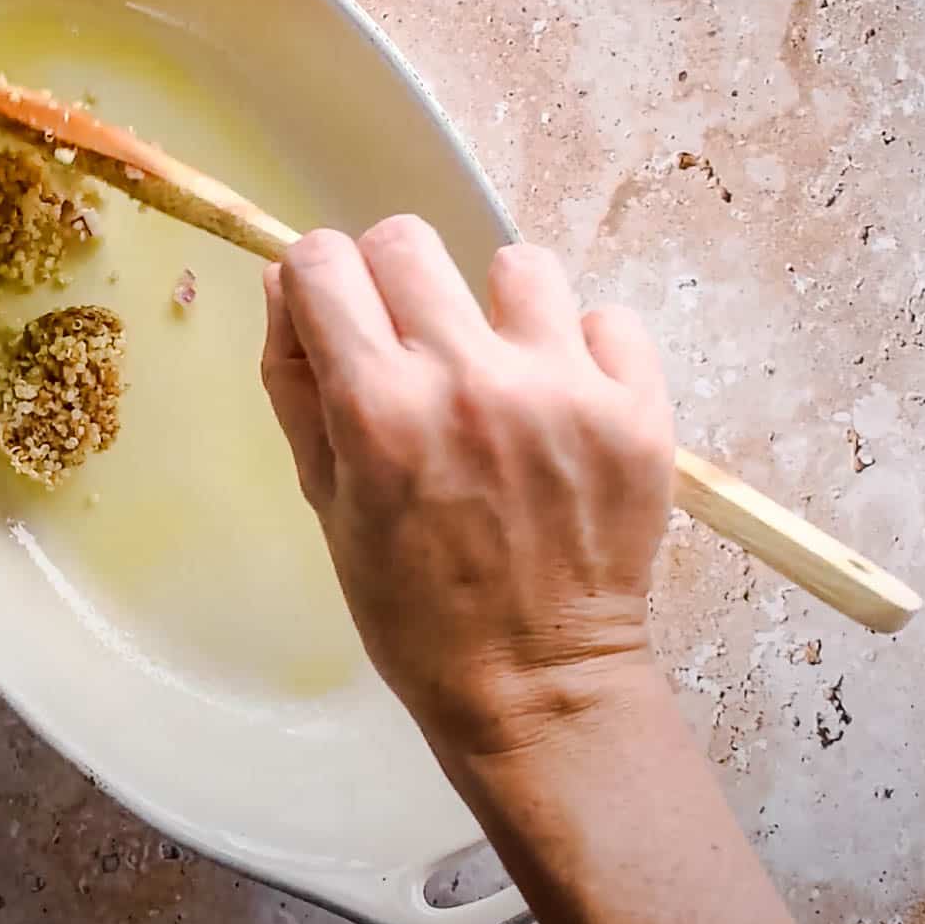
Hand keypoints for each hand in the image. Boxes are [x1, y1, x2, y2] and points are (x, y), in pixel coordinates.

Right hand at [261, 220, 674, 757]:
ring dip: (496, 309)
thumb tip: (286, 283)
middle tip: (411, 344)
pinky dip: (580, 351)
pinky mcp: (638, 409)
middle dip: (392, 281)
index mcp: (378, 409)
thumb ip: (297, 384)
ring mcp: (563, 389)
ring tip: (499, 373)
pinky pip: (605, 317)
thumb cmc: (412, 607)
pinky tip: (563, 407)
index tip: (336, 319)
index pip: (321, 260)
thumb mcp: (326, 502)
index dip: (319, 284)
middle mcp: (468, 380)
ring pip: (516, 264)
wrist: (537, 684)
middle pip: (407, 240)